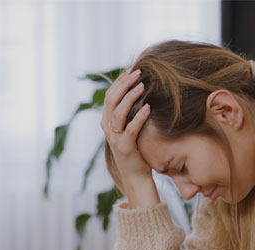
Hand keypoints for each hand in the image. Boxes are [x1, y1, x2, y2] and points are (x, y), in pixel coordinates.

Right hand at [100, 69, 159, 207]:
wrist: (135, 175)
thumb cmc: (136, 149)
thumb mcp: (130, 127)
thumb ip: (130, 112)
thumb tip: (141, 89)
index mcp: (107, 120)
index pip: (110, 95)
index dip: (120, 81)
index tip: (134, 69)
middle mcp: (107, 128)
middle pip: (111, 100)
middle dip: (124, 84)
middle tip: (139, 72)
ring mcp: (114, 138)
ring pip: (118, 112)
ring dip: (130, 97)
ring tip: (142, 86)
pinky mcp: (125, 147)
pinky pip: (130, 129)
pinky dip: (139, 117)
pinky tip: (148, 107)